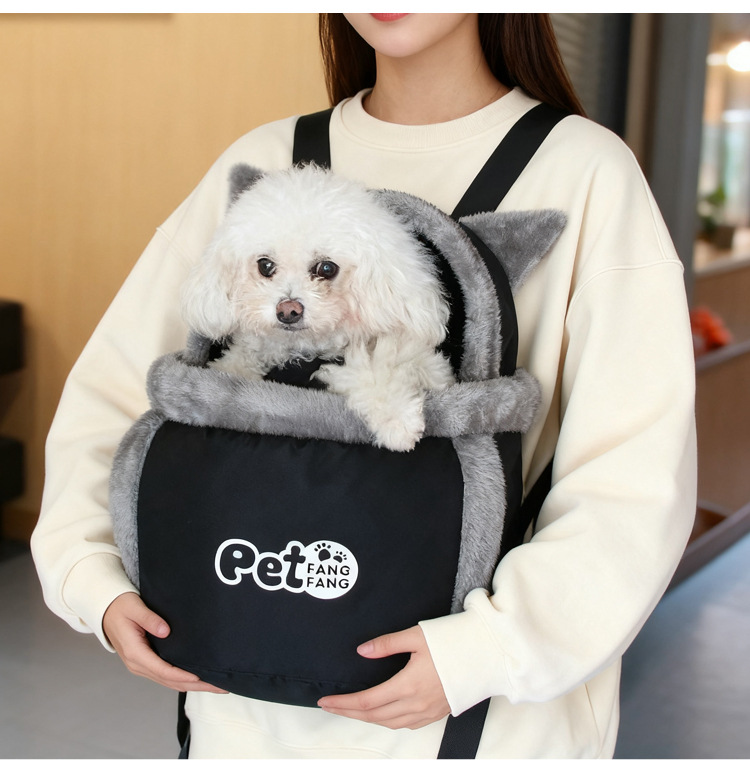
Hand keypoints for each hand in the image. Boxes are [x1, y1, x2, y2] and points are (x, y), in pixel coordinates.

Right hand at [102, 592, 226, 693]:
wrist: (107, 610)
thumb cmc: (121, 607)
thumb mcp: (134, 608)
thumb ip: (149, 619)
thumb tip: (166, 631)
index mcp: (134, 653)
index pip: (162, 670)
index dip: (182, 675)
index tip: (200, 677)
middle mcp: (138, 664)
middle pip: (169, 681)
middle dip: (195, 685)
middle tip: (219, 686)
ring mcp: (141, 665)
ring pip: (169, 681)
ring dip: (191, 685)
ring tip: (214, 685)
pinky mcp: (146, 662)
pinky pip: (165, 675)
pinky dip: (182, 679)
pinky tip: (197, 679)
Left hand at [318, 625, 449, 729]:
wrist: (488, 653)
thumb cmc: (455, 641)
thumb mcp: (417, 636)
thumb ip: (387, 644)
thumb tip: (362, 651)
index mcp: (409, 685)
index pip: (367, 702)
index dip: (344, 704)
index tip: (326, 701)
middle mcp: (418, 704)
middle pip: (374, 716)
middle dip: (349, 713)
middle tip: (331, 707)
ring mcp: (429, 712)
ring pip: (390, 723)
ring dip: (368, 719)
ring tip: (351, 710)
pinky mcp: (439, 712)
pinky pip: (407, 724)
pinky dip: (388, 721)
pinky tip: (383, 713)